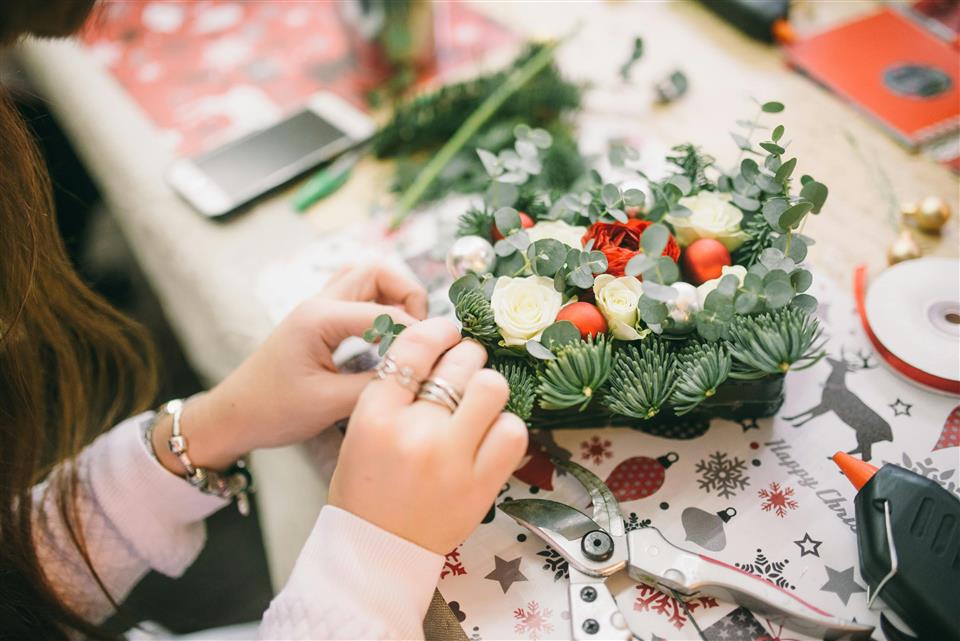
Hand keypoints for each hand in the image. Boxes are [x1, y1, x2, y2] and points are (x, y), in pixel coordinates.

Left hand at [152, 263, 427, 472]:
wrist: (233, 416)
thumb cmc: (272, 411)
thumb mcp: (328, 405)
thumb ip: (377, 386)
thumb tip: (421, 375)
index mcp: (319, 318)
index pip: (387, 311)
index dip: (418, 332)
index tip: (439, 356)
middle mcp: (319, 302)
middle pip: (378, 270)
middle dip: (409, 295)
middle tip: (420, 334)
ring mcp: (317, 306)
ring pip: (368, 276)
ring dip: (395, 295)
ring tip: (408, 333)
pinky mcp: (319, 318)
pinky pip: (358, 294)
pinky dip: (381, 304)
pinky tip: (388, 337)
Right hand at [327, 318, 527, 553]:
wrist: (377, 550)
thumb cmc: (366, 489)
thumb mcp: (361, 430)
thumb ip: (394, 391)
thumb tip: (437, 349)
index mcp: (376, 416)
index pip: (415, 347)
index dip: (437, 329)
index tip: (446, 330)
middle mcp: (416, 432)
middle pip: (460, 362)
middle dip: (465, 357)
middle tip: (463, 369)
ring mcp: (452, 459)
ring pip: (492, 388)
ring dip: (487, 388)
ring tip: (477, 403)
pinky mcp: (482, 484)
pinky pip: (513, 431)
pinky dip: (506, 426)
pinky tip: (489, 434)